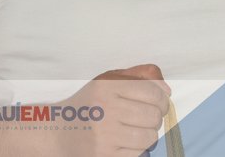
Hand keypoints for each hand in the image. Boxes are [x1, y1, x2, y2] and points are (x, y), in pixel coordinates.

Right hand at [55, 63, 170, 156]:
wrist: (57, 132)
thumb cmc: (91, 104)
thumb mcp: (110, 80)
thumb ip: (141, 76)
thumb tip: (167, 90)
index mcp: (107, 86)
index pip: (153, 92)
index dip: (162, 100)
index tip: (158, 104)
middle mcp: (105, 109)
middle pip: (153, 115)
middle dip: (155, 118)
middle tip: (146, 118)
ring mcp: (103, 135)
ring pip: (149, 137)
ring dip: (148, 134)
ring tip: (137, 130)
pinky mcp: (103, 155)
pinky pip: (137, 153)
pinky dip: (137, 149)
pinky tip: (126, 142)